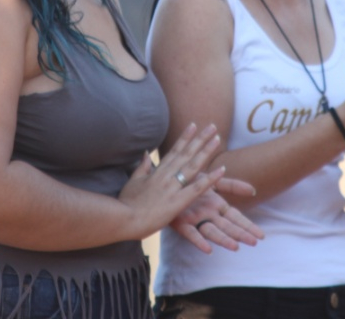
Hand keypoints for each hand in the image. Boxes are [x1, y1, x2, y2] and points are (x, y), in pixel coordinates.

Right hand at [118, 123, 225, 239]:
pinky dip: (210, 179)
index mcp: (157, 171)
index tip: (194, 125)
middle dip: (200, 139)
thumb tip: (146, 153)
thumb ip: (142, 166)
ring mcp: (172, 187)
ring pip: (193, 166)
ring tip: (218, 139)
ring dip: (207, 151)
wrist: (123, 218)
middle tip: (213, 126)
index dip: (185, 137)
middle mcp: (167, 175)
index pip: (174, 151)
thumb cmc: (126, 203)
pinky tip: (221, 170)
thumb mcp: (133, 181)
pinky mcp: (177, 201)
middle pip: (187, 153)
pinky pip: (197, 188)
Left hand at [170, 177, 263, 253]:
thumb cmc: (190, 182)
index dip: (248, 226)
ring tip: (236, 247)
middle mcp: (208, 215)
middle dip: (241, 234)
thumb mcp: (213, 182)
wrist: (167, 180)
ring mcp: (195, 220)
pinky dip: (199, 241)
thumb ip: (232, 186)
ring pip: (212, 231)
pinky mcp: (180, 223)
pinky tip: (207, 249)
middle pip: (227, 226)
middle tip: (254, 243)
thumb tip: (252, 191)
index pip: (236, 218)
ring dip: (224, 239)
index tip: (261, 236)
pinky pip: (191, 233)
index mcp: (217, 206)